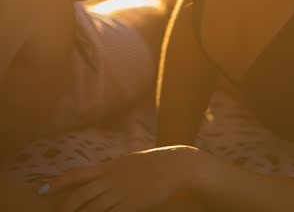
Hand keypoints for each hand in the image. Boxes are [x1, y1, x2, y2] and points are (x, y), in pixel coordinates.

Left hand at [39, 146, 201, 211]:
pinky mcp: (130, 206)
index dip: (58, 182)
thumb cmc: (154, 163)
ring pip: (92, 209)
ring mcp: (120, 194)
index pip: (77, 174)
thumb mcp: (129, 163)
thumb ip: (113, 171)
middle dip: (65, 207)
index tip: (42, 189)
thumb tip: (100, 176)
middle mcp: (111, 180)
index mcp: (109, 167)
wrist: (174, 165)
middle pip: (80, 196)